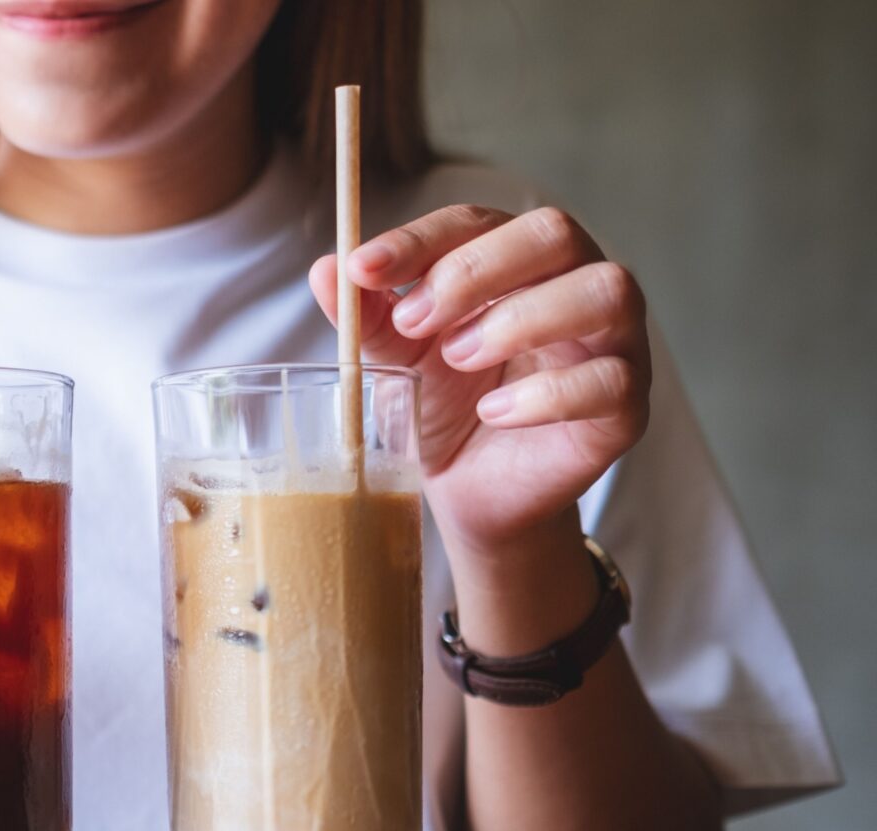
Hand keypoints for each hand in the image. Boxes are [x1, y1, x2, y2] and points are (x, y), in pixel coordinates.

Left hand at [309, 205, 650, 557]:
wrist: (471, 490)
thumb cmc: (444, 406)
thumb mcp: (395, 357)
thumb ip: (366, 315)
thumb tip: (325, 269)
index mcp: (516, 260)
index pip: (478, 220)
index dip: (420, 239)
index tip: (363, 269)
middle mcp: (575, 284)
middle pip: (554, 233)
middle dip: (475, 270)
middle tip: (414, 322)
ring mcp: (613, 343)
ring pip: (606, 291)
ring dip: (521, 318)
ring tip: (458, 357)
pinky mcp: (626, 408)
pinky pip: (612, 380)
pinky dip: (548, 393)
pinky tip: (495, 412)